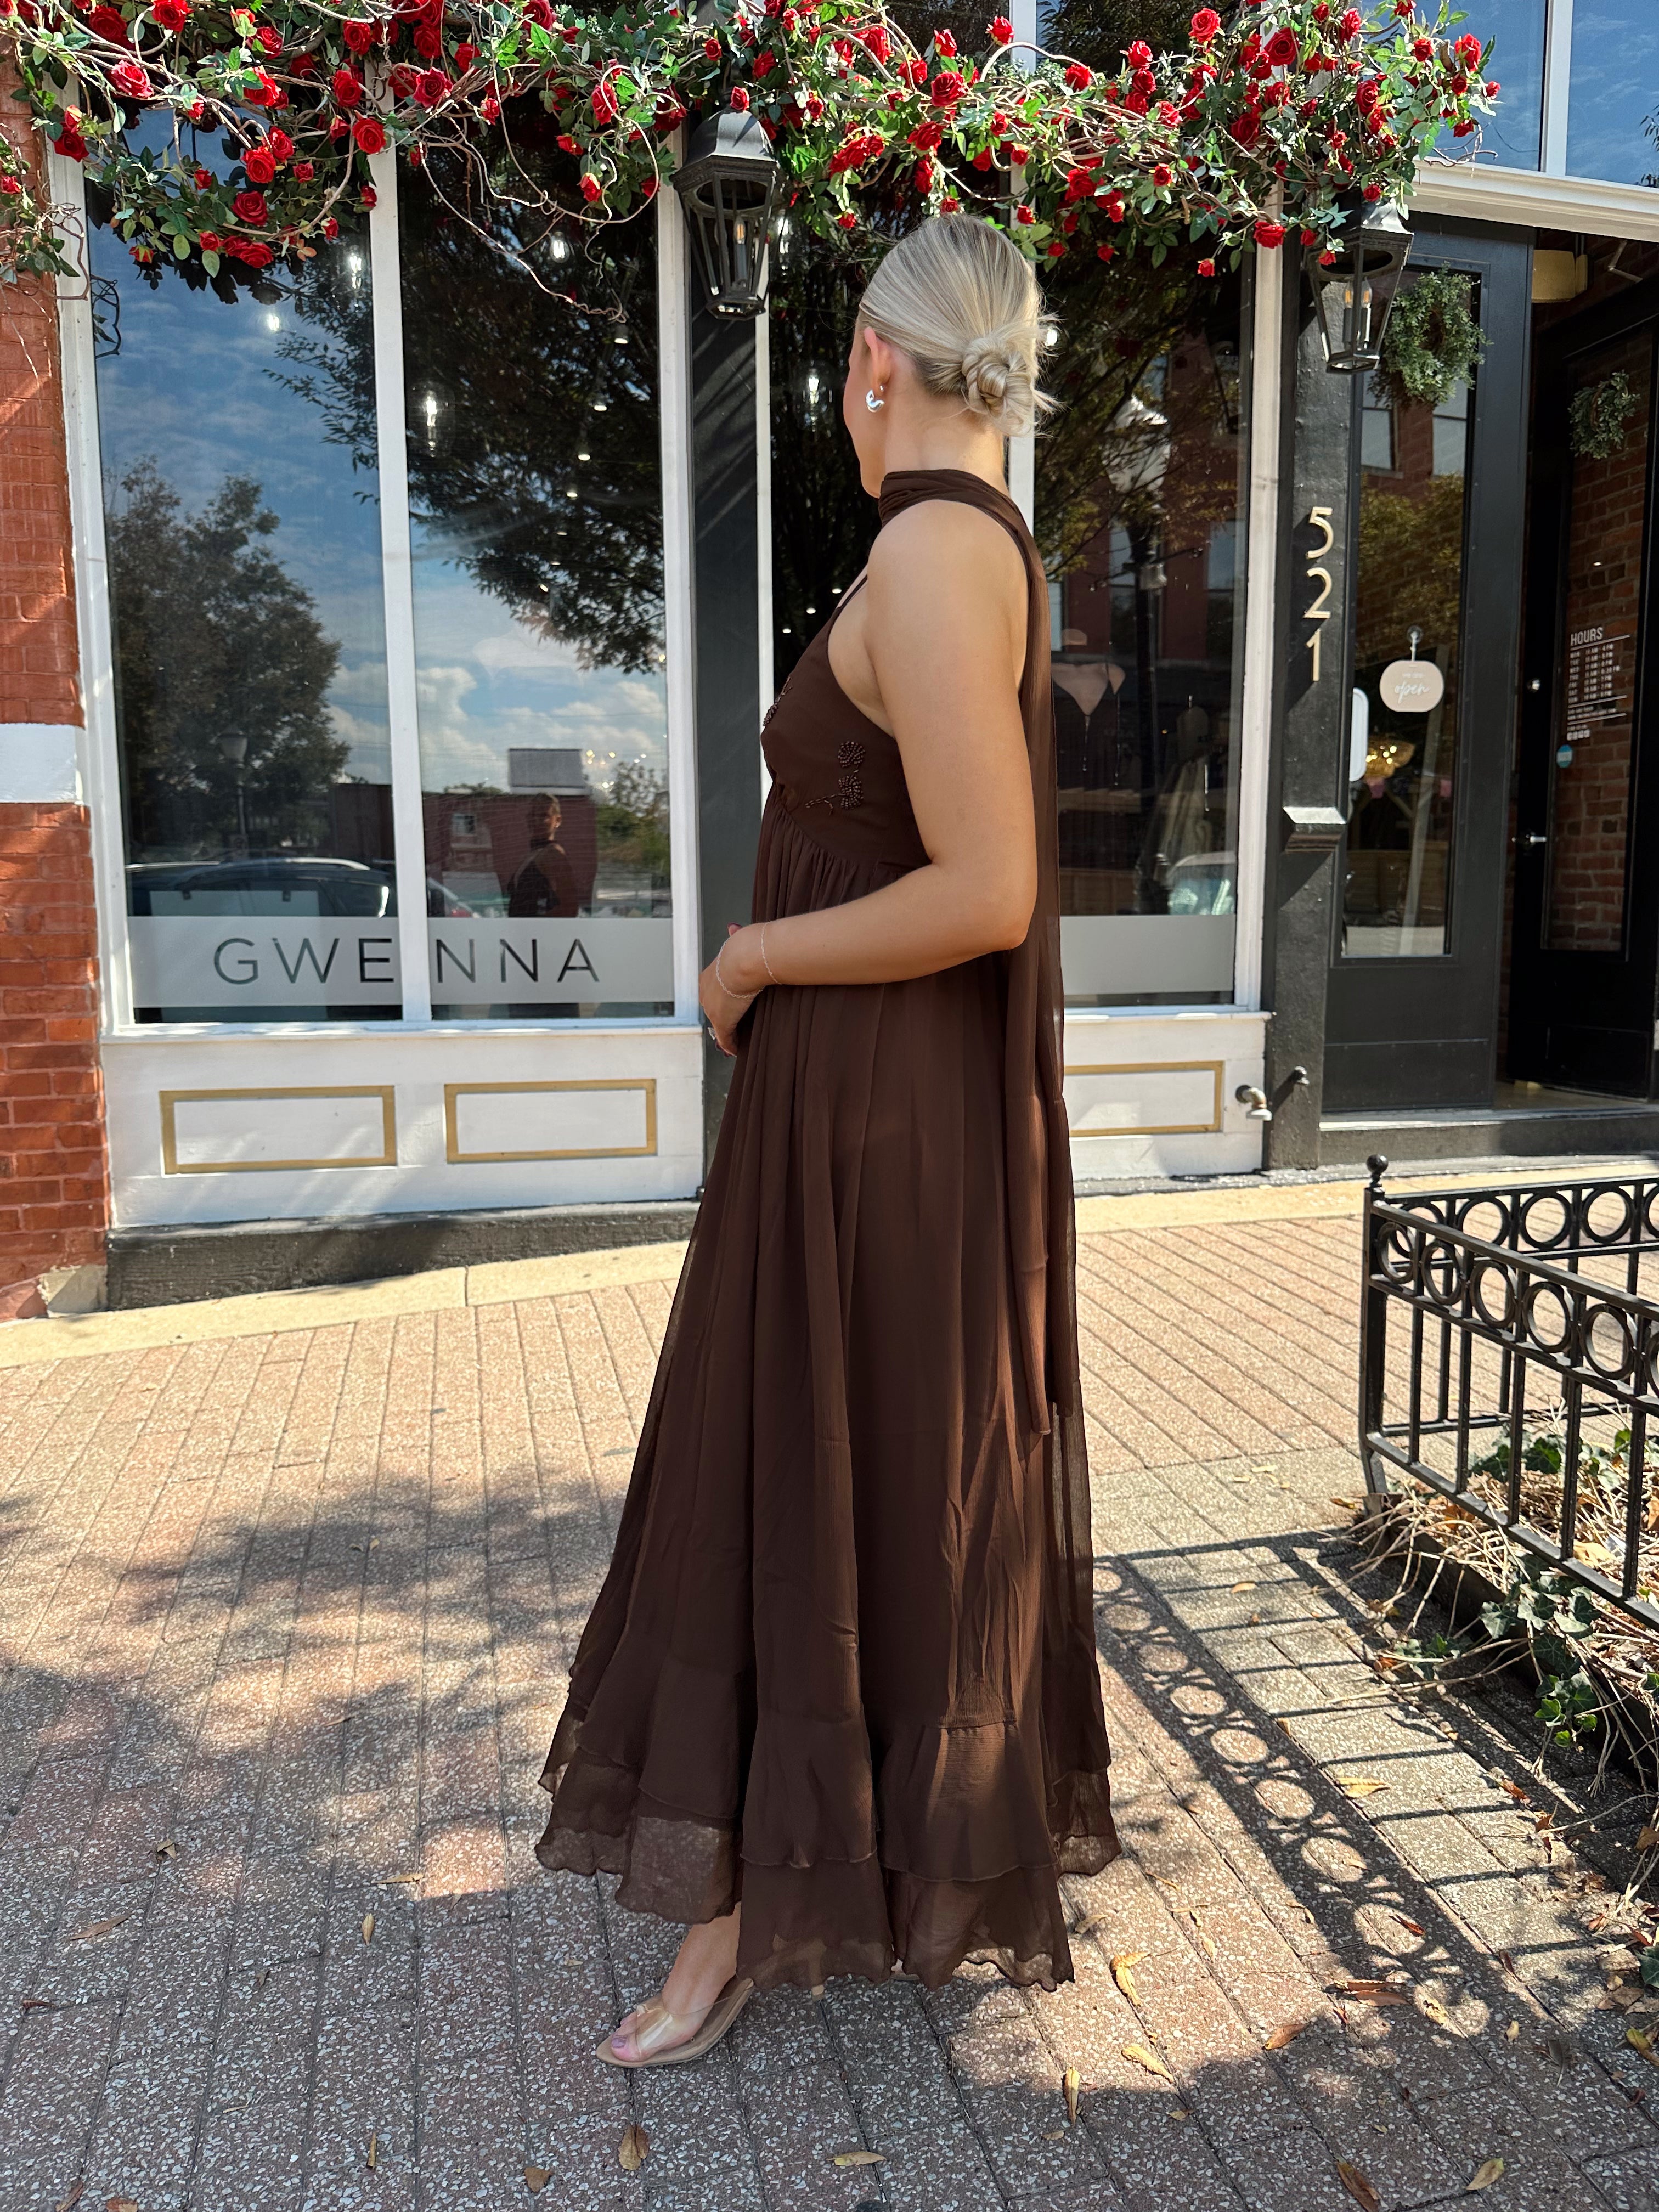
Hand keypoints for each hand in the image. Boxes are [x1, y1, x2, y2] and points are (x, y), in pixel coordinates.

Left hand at [699, 924, 759, 1056]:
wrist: (745, 958)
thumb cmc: (745, 948)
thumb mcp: (738, 940)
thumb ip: (736, 936)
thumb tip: (732, 927)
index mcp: (709, 974)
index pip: (712, 990)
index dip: (721, 997)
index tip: (730, 1003)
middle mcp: (706, 992)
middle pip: (712, 1008)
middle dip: (722, 1017)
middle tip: (733, 1026)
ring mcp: (713, 1008)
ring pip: (719, 1024)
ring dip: (727, 1033)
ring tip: (735, 1040)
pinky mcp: (722, 1021)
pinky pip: (726, 1037)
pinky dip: (731, 1045)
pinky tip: (736, 1049)